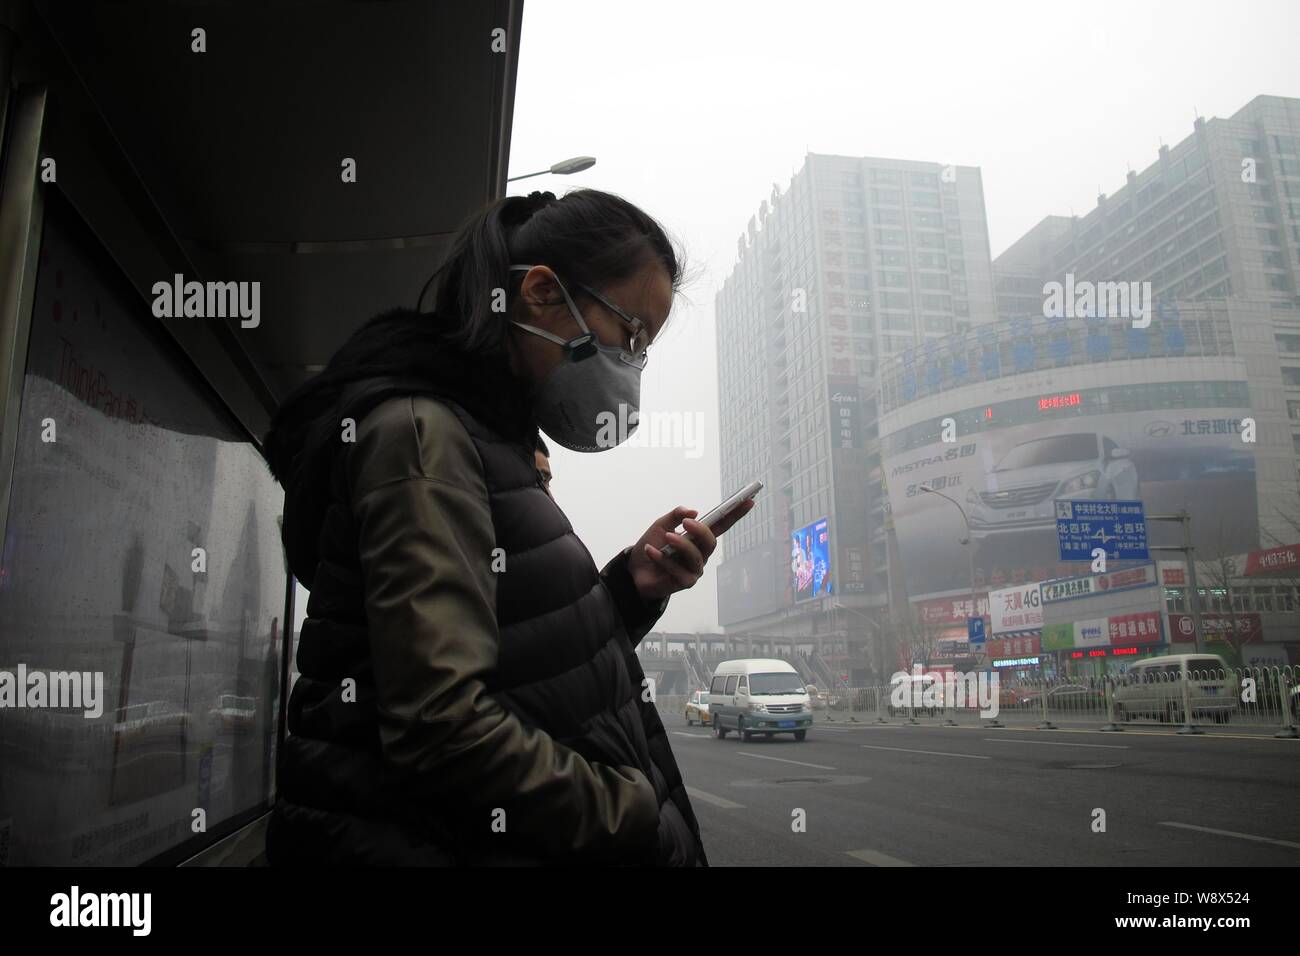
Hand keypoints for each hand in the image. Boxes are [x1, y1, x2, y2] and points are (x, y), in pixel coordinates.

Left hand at [626, 500, 755, 602]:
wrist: (634, 570)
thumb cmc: (652, 547)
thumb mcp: (660, 526)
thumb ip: (674, 515)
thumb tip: (692, 511)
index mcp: (698, 538)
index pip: (721, 525)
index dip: (735, 514)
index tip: (749, 500)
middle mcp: (701, 553)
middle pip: (711, 542)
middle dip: (700, 531)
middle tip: (686, 523)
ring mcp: (695, 569)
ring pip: (695, 556)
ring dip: (681, 545)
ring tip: (666, 538)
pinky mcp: (685, 582)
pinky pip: (678, 570)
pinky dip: (663, 559)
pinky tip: (652, 552)